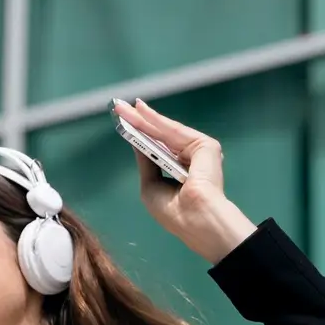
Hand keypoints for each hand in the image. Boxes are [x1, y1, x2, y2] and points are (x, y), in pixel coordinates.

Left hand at [113, 98, 254, 263]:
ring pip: (165, 131)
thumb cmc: (173, 211)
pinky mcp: (205, 145)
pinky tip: (140, 111)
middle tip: (119, 107)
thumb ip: (146, 161)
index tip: (123, 121)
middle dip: (138, 121)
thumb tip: (136, 140)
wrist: (194, 218)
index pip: (158, 149)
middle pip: (160, 136)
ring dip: (143, 118)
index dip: (141, 135)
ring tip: (122, 107)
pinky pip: (174, 131)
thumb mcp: (150, 185)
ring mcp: (198, 151)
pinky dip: (156, 120)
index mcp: (180, 173)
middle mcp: (191, 159)